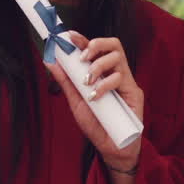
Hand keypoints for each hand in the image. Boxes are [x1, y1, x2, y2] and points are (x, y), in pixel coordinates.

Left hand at [44, 32, 142, 171]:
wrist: (111, 148)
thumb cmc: (96, 125)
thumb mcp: (76, 101)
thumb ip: (66, 81)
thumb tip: (50, 61)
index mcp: (102, 72)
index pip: (95, 49)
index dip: (83, 39)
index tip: (69, 36)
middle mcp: (115, 73)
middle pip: (112, 44)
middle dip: (95, 45)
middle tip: (82, 58)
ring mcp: (126, 81)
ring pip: (117, 57)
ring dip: (99, 66)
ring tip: (88, 82)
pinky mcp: (134, 91)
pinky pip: (121, 77)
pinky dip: (105, 84)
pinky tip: (96, 97)